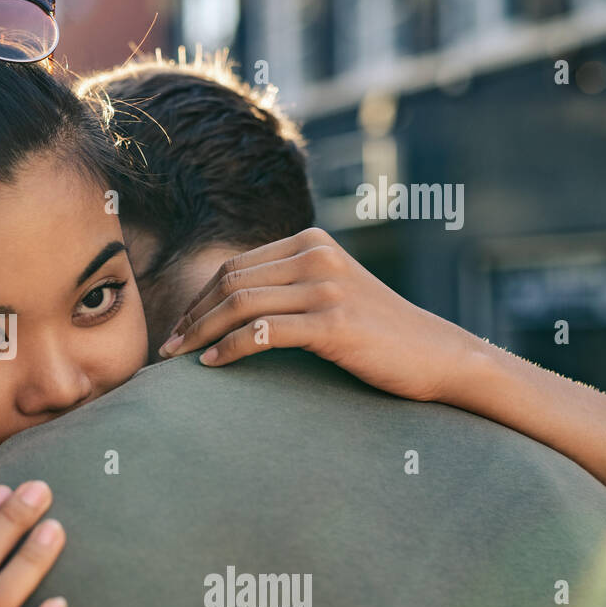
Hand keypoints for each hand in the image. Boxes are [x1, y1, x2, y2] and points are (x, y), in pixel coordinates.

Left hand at [158, 227, 477, 402]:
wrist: (438, 356)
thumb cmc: (377, 333)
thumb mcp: (331, 292)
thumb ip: (288, 286)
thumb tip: (226, 305)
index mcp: (312, 242)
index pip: (234, 267)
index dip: (198, 299)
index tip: (178, 328)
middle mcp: (318, 256)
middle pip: (229, 283)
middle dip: (191, 316)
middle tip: (167, 347)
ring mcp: (327, 286)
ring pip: (239, 304)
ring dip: (200, 333)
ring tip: (179, 358)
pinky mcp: (334, 322)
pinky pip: (263, 332)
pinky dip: (230, 348)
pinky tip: (213, 364)